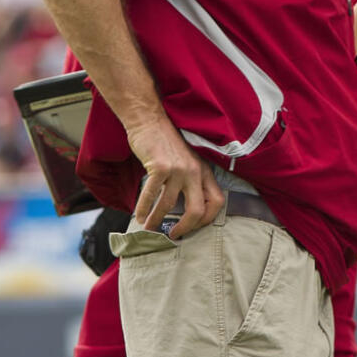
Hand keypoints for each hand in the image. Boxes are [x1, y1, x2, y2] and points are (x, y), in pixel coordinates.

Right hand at [125, 115, 224, 239]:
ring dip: (157, 220)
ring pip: (170, 205)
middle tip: (174, 235)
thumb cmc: (167, 145)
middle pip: (198, 210)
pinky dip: (143, 209)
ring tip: (148, 228)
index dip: (207, 220)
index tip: (194, 228)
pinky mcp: (160, 166)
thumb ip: (191, 182)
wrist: (151, 122)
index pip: (217, 202)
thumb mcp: (188, 162)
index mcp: (204, 171)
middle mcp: (195, 171)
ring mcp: (178, 169)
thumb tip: (186, 213)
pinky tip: (139, 216)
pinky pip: (151, 195)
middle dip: (186, 228)